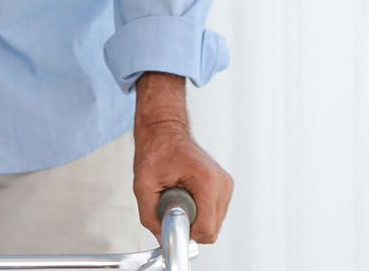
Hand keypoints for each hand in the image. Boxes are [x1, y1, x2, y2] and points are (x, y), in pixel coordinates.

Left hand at [132, 72, 231, 243]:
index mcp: (207, 180)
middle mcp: (221, 182)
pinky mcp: (223, 187)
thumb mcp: (143, 185)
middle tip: (171, 204)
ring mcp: (225, 185)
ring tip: (178, 196)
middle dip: (188, 224)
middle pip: (211, 229)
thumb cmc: (156, 149)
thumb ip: (151, 216)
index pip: (206, 228)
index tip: (171, 221)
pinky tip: (185, 195)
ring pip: (213, 223)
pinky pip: (213, 213)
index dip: (185, 231)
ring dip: (193, 217)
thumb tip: (163, 239)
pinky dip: (198, 211)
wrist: (164, 130)